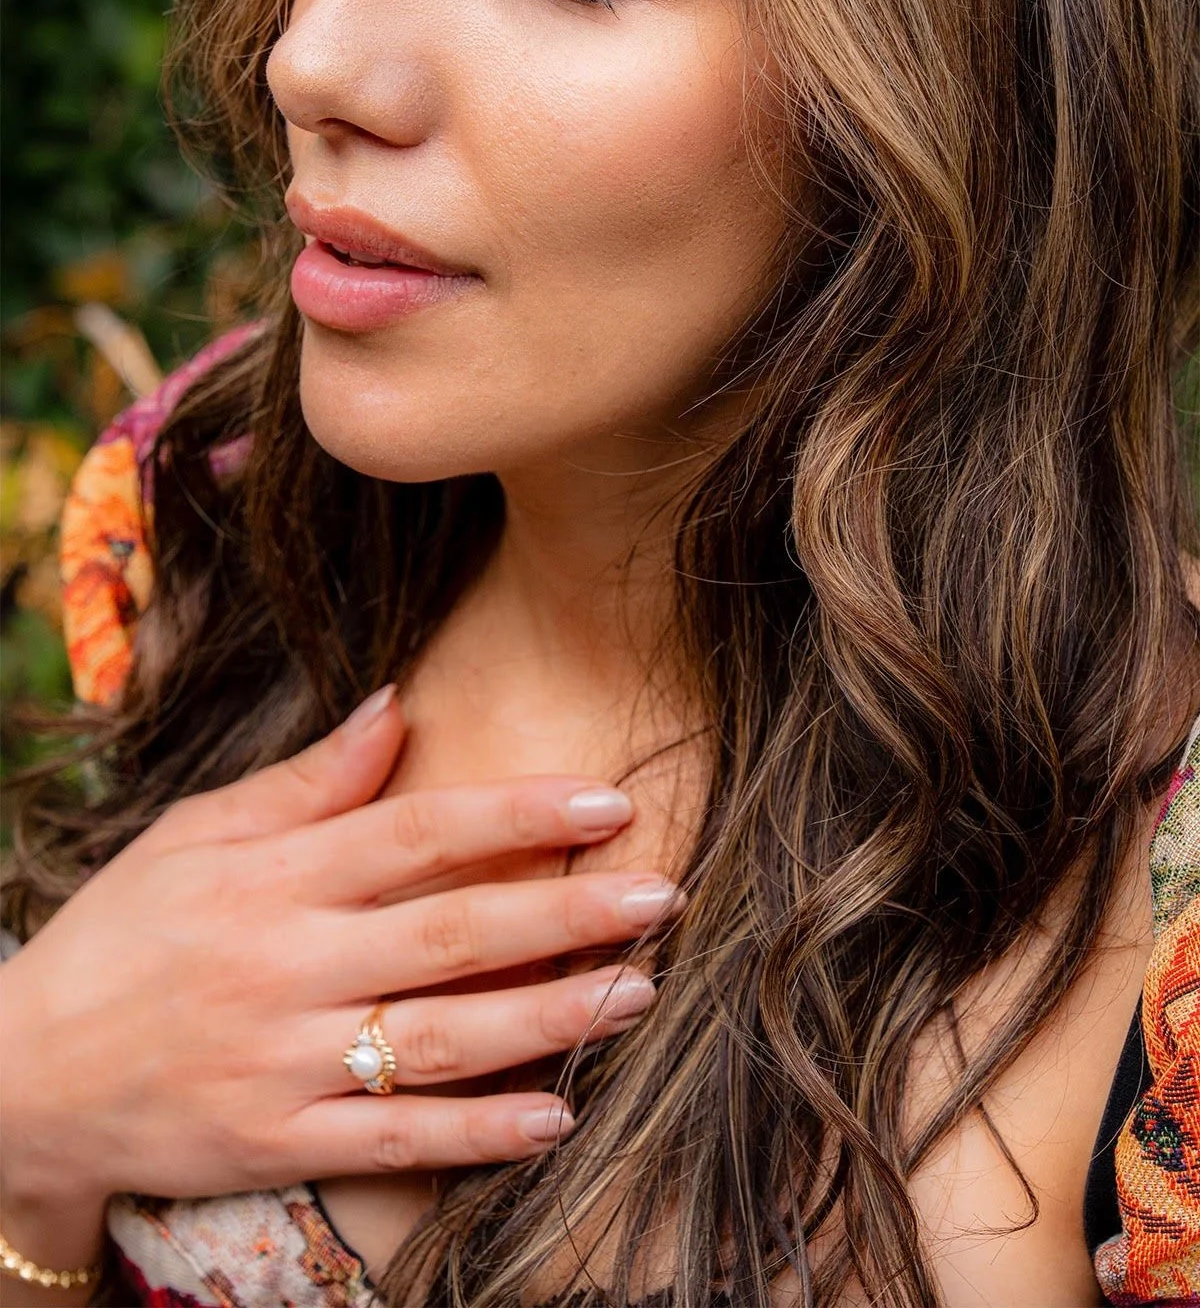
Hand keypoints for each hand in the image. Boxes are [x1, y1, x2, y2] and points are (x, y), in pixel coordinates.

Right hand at [0, 685, 679, 1245]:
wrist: (28, 1076)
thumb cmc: (124, 933)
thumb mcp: (198, 834)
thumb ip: (304, 780)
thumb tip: (400, 703)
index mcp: (274, 878)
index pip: (415, 832)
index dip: (516, 815)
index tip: (607, 800)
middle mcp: (288, 966)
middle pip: (450, 936)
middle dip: (564, 914)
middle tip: (661, 895)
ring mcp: (285, 1062)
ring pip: (440, 1040)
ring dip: (549, 1019)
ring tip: (638, 991)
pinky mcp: (280, 1143)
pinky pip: (394, 1141)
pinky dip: (477, 1132)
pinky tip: (555, 1114)